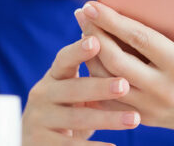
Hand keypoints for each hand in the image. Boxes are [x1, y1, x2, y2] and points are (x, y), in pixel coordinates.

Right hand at [22, 36, 139, 145]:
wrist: (41, 135)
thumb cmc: (67, 103)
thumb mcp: (73, 84)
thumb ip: (90, 67)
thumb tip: (118, 37)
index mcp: (54, 75)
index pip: (64, 59)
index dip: (78, 50)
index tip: (96, 41)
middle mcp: (43, 93)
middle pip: (73, 88)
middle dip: (100, 87)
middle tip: (124, 85)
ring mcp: (39, 119)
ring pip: (76, 118)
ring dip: (107, 118)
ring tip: (134, 119)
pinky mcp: (41, 142)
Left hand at [75, 0, 173, 131]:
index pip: (139, 38)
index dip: (112, 20)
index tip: (92, 5)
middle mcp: (164, 89)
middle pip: (116, 60)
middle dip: (94, 34)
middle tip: (81, 14)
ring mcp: (152, 107)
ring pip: (108, 81)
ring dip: (90, 56)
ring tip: (83, 33)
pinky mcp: (144, 118)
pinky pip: (111, 100)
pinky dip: (96, 80)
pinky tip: (90, 61)